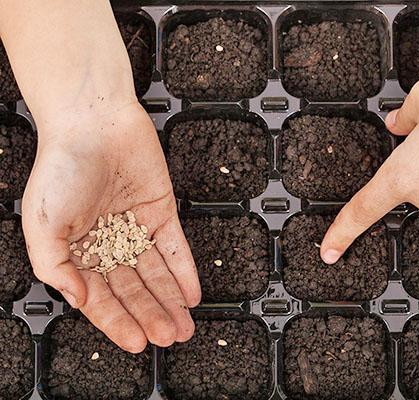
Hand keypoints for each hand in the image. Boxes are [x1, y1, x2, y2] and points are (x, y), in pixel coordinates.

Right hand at [22, 102, 200, 351]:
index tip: (136, 343)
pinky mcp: (161, 211)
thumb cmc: (62, 166)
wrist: (94, 122)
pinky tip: (191, 293)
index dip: (118, 321)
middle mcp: (107, 243)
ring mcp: (136, 228)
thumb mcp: (43, 223)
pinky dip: (184, 271)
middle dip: (150, 315)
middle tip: (168, 338)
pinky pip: (175, 247)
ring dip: (170, 301)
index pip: (101, 296)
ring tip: (183, 326)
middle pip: (133, 289)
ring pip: (156, 273)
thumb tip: (78, 299)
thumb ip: (54, 266)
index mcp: (77, 251)